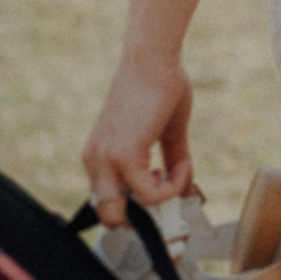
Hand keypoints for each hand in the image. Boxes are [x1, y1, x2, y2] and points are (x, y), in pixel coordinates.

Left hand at [81, 51, 196, 227]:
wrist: (154, 61)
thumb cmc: (160, 88)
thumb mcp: (167, 133)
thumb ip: (172, 162)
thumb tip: (185, 188)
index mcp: (99, 156)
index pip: (109, 202)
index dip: (138, 209)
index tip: (167, 197)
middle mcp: (95, 161)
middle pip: (109, 216)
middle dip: (145, 218)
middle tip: (172, 199)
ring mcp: (106, 159)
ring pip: (122, 213)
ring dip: (158, 204)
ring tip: (178, 175)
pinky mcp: (123, 155)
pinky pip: (148, 193)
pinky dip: (172, 186)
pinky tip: (183, 166)